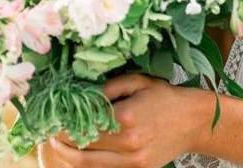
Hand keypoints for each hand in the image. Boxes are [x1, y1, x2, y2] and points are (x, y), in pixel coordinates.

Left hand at [38, 73, 206, 167]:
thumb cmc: (164, 96)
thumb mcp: (137, 82)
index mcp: (126, 117)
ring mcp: (133, 161)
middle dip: (61, 140)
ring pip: (89, 165)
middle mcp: (128, 143)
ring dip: (69, 157)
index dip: (63, 123)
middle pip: (82, 147)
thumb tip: (80, 95)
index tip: (51, 118)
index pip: (83, 124)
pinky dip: (89, 164)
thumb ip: (108, 88)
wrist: (194, 121)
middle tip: (48, 132)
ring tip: (57, 146)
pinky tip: (79, 154)